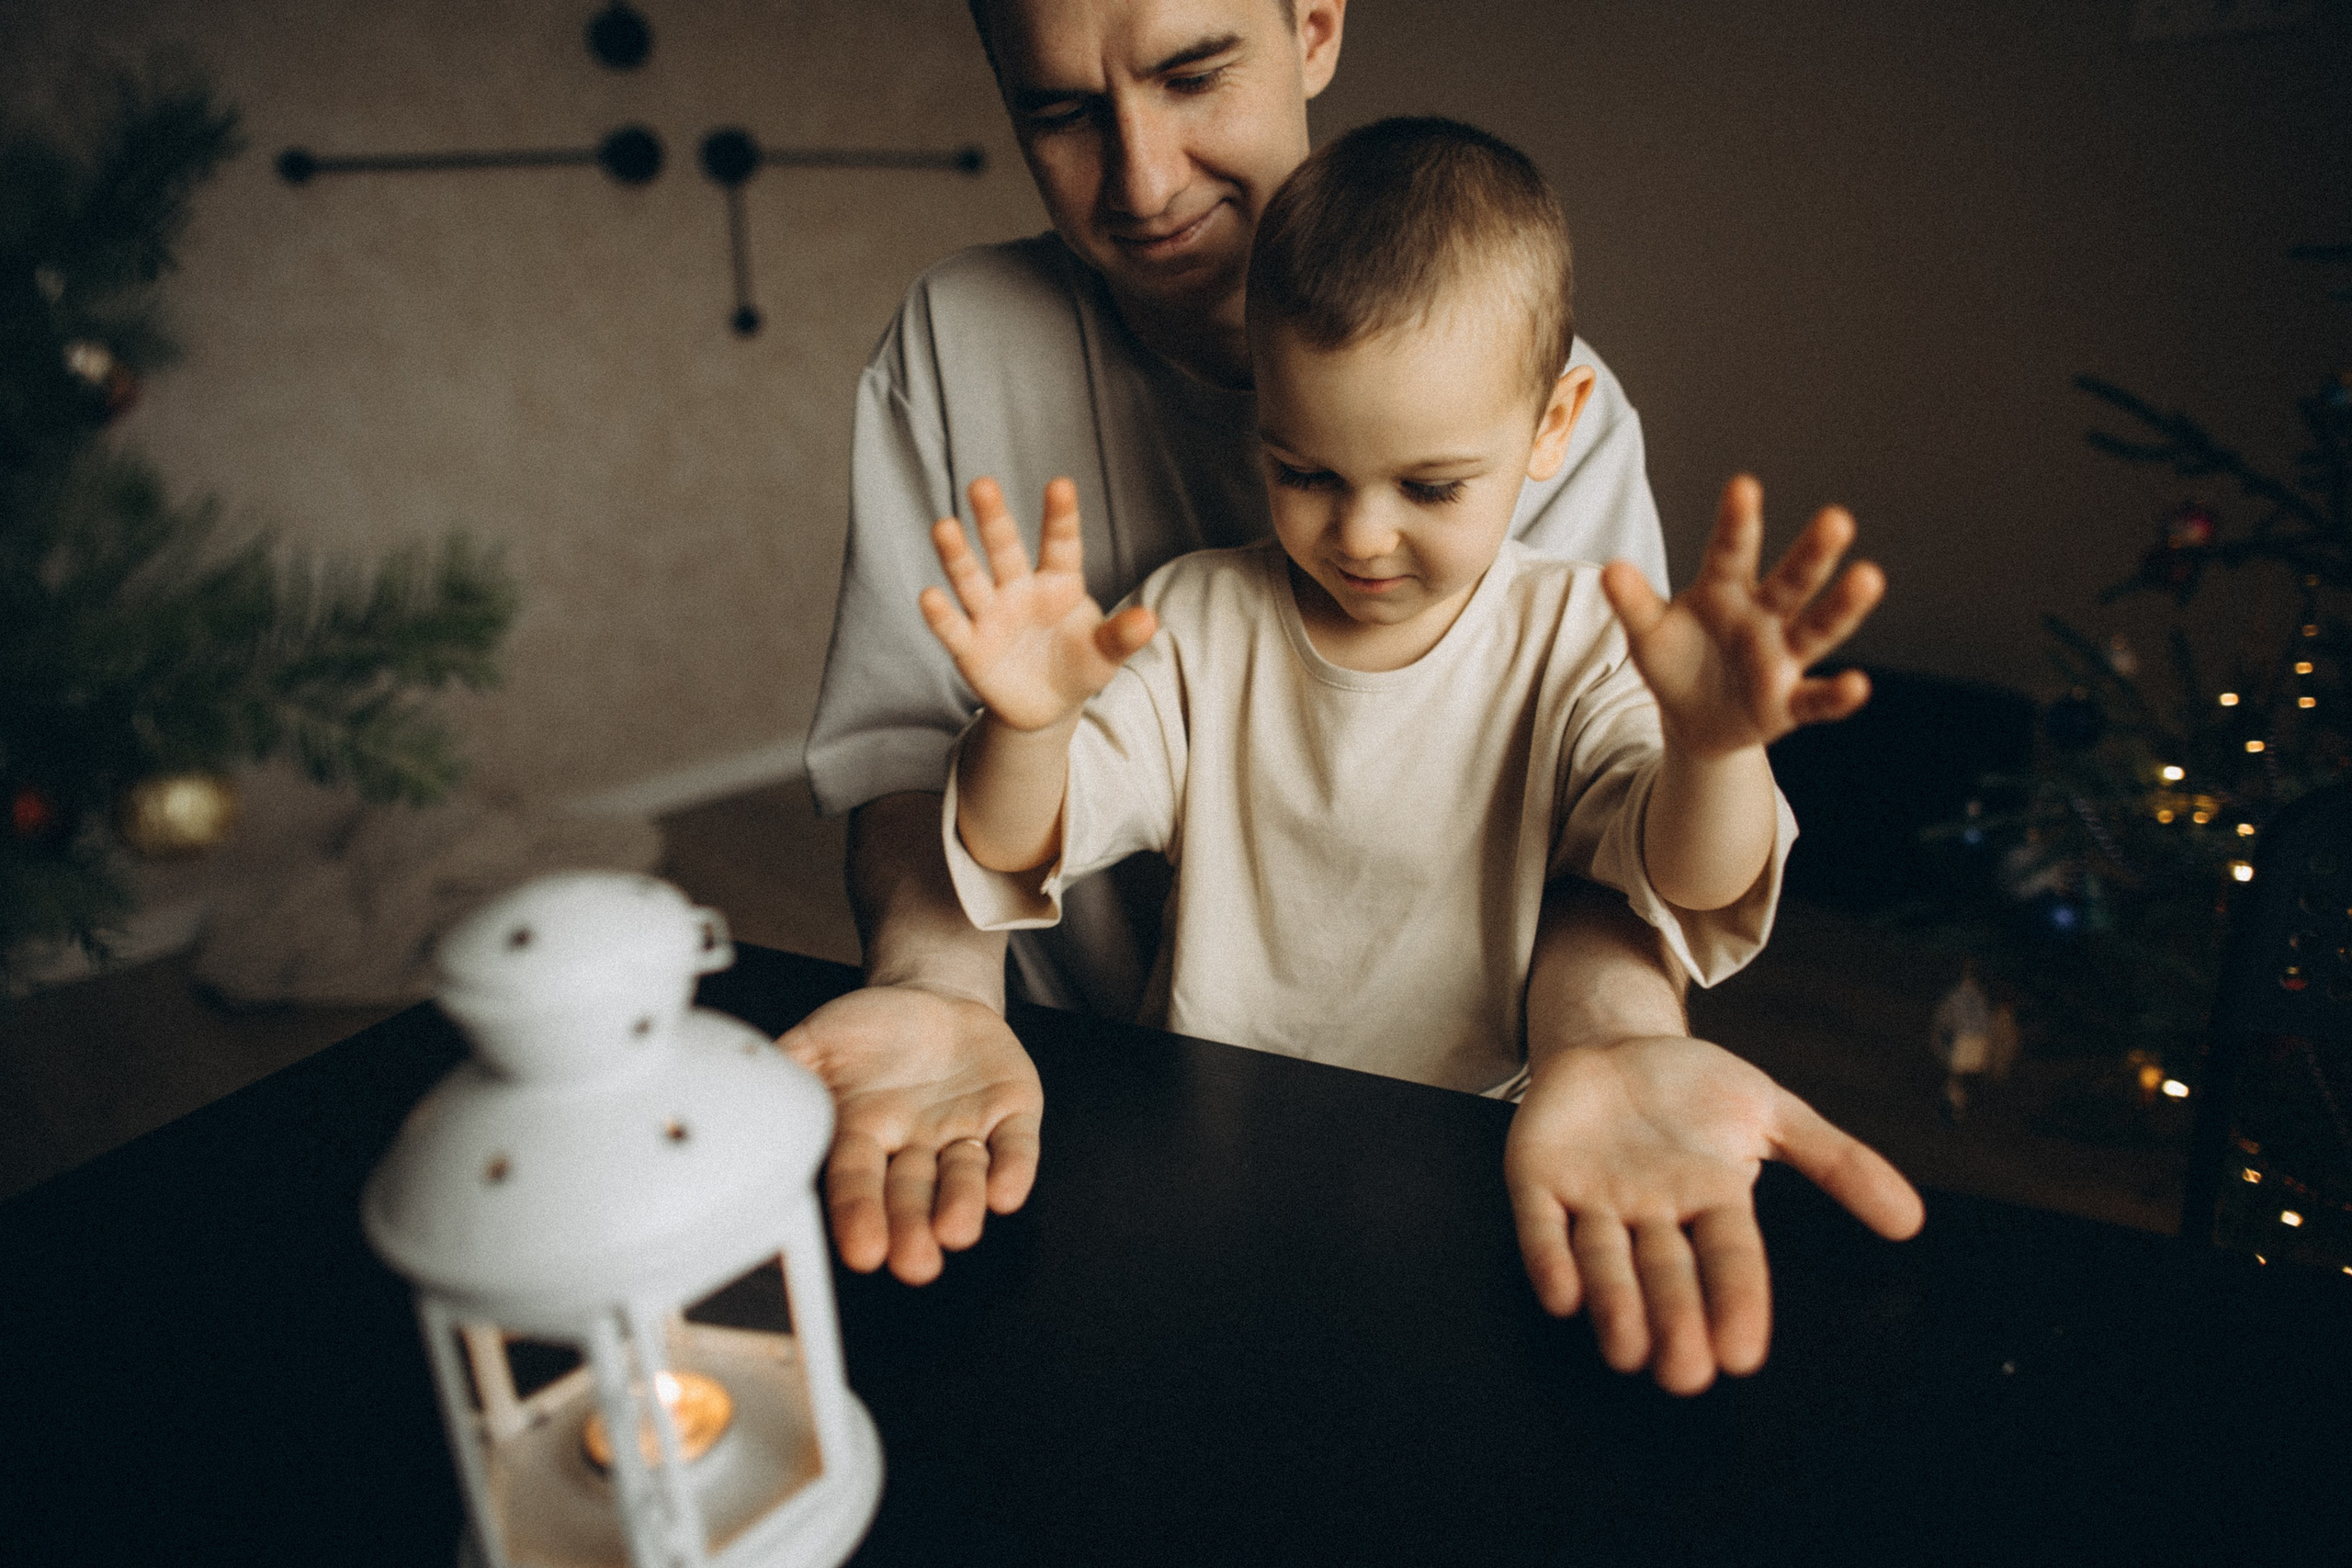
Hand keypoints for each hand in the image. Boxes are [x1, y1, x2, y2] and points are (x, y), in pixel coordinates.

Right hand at [780, 983, 1043, 1284]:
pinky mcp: (1010, 1114)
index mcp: (861, 1135)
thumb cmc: (871, 1030)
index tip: (860, 1250)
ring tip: (957, 1231)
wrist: (934, 999)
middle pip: (911, 1195)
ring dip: (962, 1204)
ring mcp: (963, 1132)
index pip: (856, 1182)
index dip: (858, 1215)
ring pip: (964, 1178)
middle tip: (914, 1263)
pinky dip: (1013, 1168)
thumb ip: (786, 1067)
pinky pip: (1014, 1146)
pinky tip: (1007, 1191)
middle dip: (912, 1229)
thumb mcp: (818, 1040)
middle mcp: (912, 1147)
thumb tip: (749, 1087)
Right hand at [919, 476, 1157, 732]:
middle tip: (983, 485)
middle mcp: (1019, 589)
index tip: (1061, 485)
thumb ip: (1122, 636)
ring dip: (957, 555)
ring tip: (944, 527)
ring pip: (971, 580)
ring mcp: (991, 615)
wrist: (1047, 707)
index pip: (1060, 543)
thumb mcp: (1105, 653)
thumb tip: (1150, 620)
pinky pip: (953, 628)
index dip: (1060, 516)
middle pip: (1004, 549)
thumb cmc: (1079, 665)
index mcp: (1058, 581)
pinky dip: (941, 615)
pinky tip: (930, 596)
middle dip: (993, 519)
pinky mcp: (969, 647)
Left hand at [1505, 1034, 1923, 1394]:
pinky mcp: (1538, 1180)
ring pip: (1605, 1263)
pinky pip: (1542, 1226)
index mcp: (1712, 1202)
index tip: (1744, 1355)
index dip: (1736, 1303)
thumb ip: (1837, 1161)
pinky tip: (1560, 1294)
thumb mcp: (1770, 1109)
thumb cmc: (1694, 1088)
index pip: (1730, 1260)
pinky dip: (1549, 1258)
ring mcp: (1594, 1200)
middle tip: (1683, 1375)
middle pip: (1666, 1276)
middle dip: (1675, 1323)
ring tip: (1625, 1352)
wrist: (1614, 1042)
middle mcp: (1652, 1214)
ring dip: (1614, 1307)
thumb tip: (1910, 1219)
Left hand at [1600, 474, 1882, 757]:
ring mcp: (1781, 657)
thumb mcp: (1647, 633)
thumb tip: (1610, 570)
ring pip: (1817, 628)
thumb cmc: (1676, 660)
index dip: (1737, 521)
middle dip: (1813, 552)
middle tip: (1837, 519)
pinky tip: (1857, 685)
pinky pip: (1817, 699)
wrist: (1693, 718)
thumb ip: (1634, 603)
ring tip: (1868, 578)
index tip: (1743, 485)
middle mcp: (1764, 614)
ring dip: (1843, 606)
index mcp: (1725, 588)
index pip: (1731, 550)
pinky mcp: (1789, 701)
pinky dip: (1838, 696)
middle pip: (1791, 580)